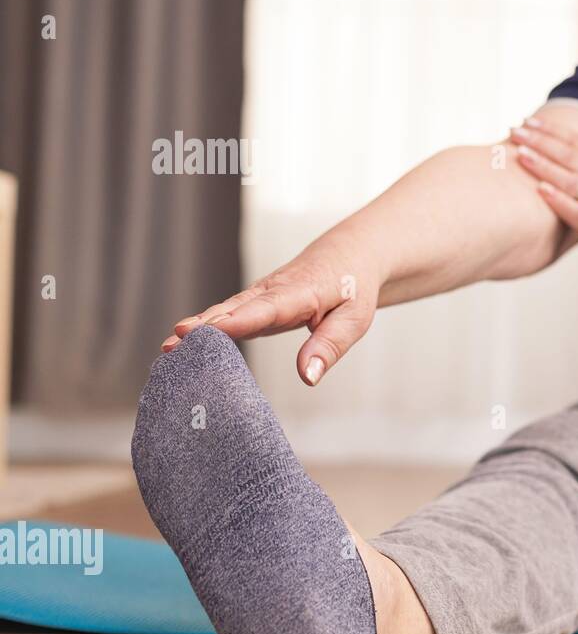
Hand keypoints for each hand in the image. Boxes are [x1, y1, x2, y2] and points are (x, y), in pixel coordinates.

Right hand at [163, 239, 379, 386]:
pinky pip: (228, 314)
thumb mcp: (354, 319)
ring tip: (168, 347)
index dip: (234, 321)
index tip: (205, 332)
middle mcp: (273, 291)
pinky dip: (205, 328)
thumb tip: (308, 377)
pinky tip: (182, 345)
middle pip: (235, 308)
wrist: (349, 256)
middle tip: (173, 343)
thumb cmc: (353, 288)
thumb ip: (329, 346)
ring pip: (226, 310)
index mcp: (300, 292)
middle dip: (204, 326)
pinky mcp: (255, 302)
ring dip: (197, 327)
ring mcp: (261, 295)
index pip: (265, 309)